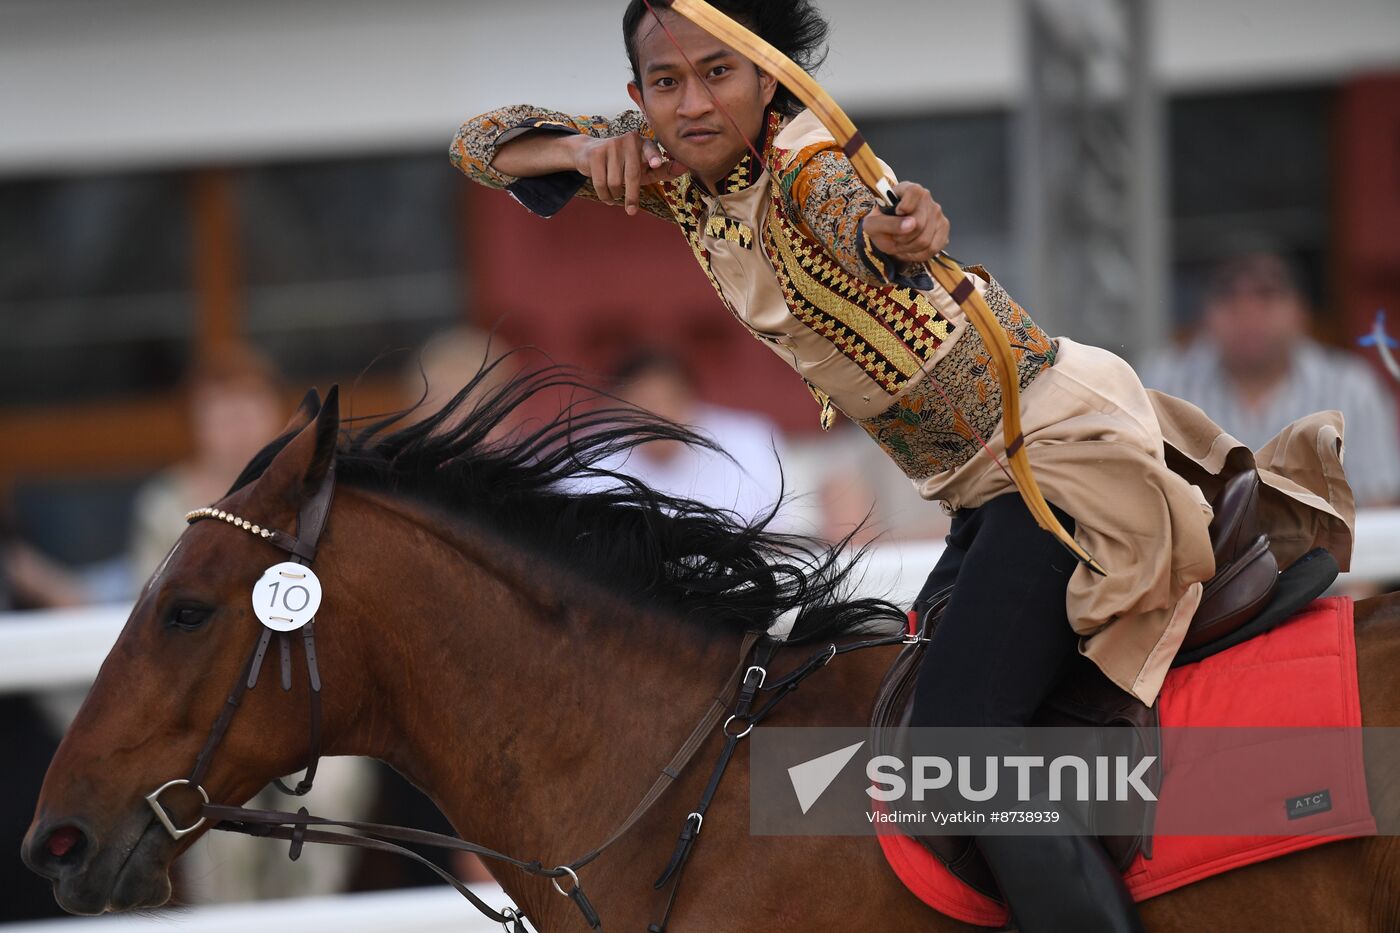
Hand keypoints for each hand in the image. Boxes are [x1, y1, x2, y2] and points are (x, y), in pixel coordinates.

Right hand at [572, 133, 687, 215]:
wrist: (590, 153)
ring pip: (615, 182)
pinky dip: (605, 195)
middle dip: (632, 196)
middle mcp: (628, 140)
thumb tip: (685, 167)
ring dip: (616, 194)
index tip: (656, 164)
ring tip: (616, 193)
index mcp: (644, 143)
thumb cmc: (625, 164)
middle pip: (632, 175)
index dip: (653, 157)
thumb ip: (664, 169)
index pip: (650, 149)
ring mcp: (611, 145)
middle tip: (631, 211)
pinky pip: (601, 183)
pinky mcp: (596, 154)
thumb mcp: (645, 168)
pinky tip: (607, 196)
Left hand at [863, 181, 949, 262]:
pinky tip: (910, 250)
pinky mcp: (943, 228)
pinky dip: (918, 255)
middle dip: (902, 238)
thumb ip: (888, 223)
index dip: (906, 205)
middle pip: (919, 223)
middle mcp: (926, 198)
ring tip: (900, 244)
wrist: (888, 236)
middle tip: (894, 238)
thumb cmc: (880, 225)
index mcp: (907, 189)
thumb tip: (911, 224)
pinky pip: (933, 248)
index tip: (897, 213)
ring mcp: (937, 213)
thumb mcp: (873, 225)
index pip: (914, 191)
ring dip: (908, 248)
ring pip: (926, 240)